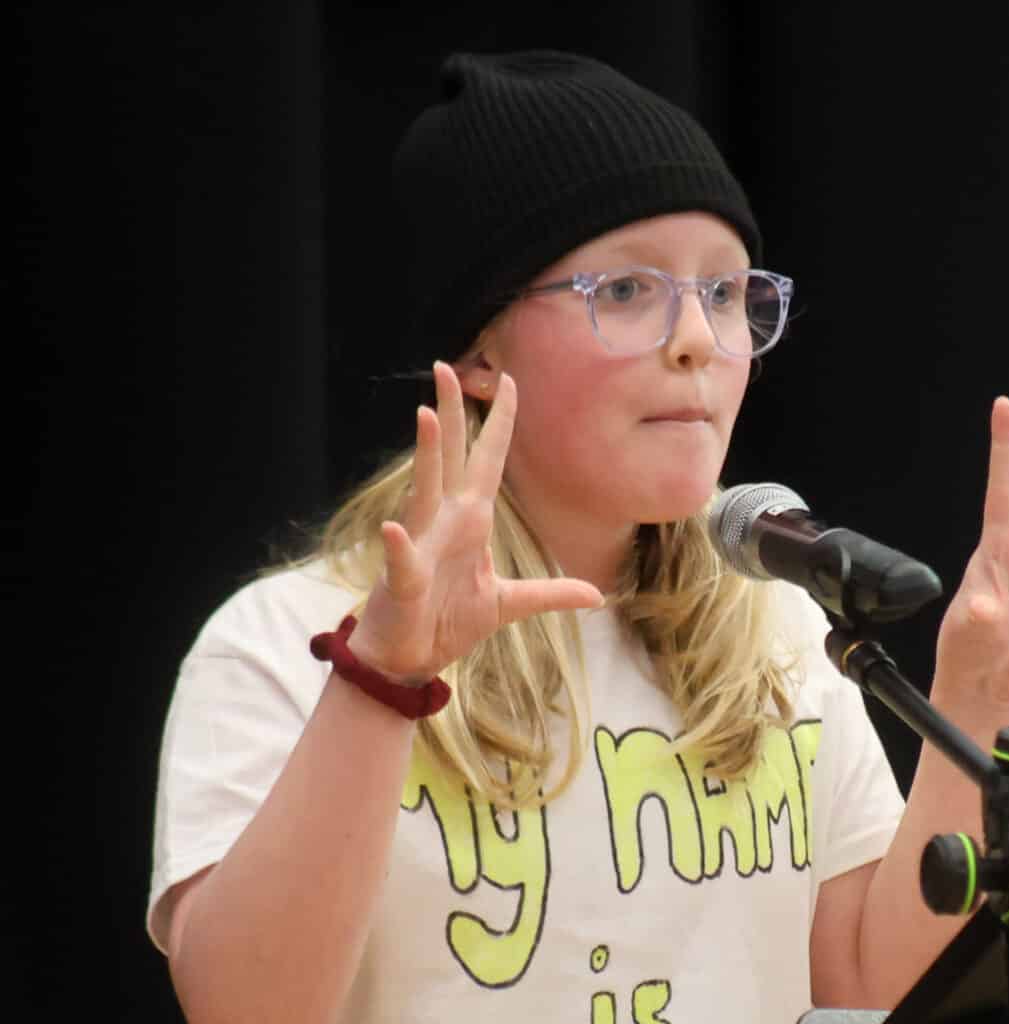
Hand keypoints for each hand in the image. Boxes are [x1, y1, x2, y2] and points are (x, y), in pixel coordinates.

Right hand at [353, 362, 602, 680]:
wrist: (410, 657)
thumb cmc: (447, 622)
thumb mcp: (509, 604)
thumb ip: (549, 594)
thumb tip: (596, 595)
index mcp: (471, 522)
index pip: (487, 461)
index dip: (499, 423)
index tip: (510, 380)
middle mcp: (444, 523)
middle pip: (450, 458)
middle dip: (451, 414)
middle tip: (446, 366)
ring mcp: (421, 546)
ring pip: (424, 490)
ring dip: (426, 454)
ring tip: (426, 413)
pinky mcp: (404, 580)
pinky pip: (402, 557)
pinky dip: (400, 543)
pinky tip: (397, 527)